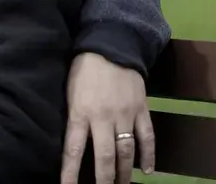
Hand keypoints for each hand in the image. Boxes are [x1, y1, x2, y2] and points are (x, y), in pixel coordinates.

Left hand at [60, 53, 154, 183]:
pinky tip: (147, 170)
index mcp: (79, 112)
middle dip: (103, 179)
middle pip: (103, 157)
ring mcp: (124, 114)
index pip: (72, 149)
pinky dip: (149, 155)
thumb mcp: (68, 90)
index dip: (70, 172)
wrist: (110, 45)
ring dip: (124, 172)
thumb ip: (71, 114)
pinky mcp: (141, 109)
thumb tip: (66, 138)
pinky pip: (147, 137)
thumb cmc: (83, 68)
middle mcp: (102, 117)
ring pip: (126, 151)